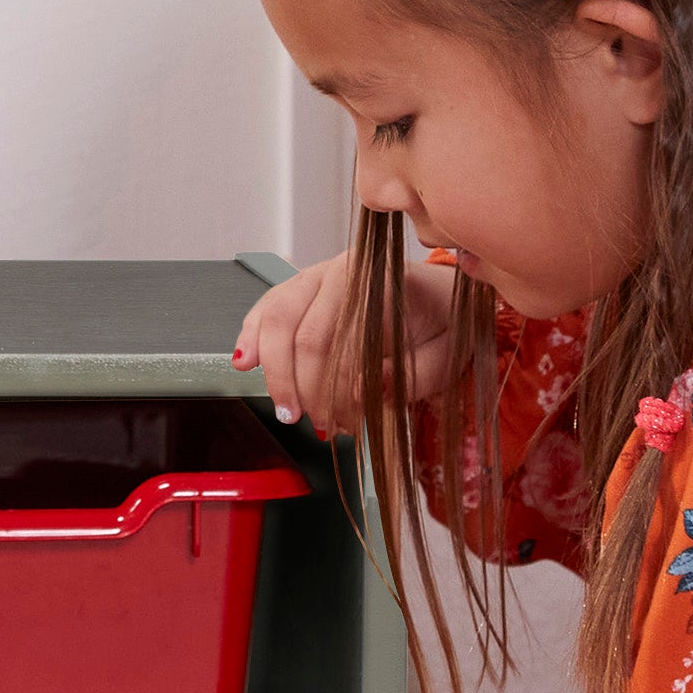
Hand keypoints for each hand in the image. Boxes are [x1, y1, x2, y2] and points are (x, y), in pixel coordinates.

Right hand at [231, 246, 457, 432]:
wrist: (440, 298)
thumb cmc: (443, 326)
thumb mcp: (447, 355)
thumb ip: (411, 377)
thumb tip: (357, 391)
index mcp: (379, 279)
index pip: (339, 337)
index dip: (335, 386)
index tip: (345, 422)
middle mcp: (341, 271)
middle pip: (296, 327)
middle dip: (297, 383)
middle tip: (312, 422)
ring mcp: (315, 277)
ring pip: (274, 318)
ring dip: (272, 369)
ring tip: (286, 409)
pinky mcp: (300, 290)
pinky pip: (265, 310)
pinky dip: (251, 337)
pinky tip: (245, 363)